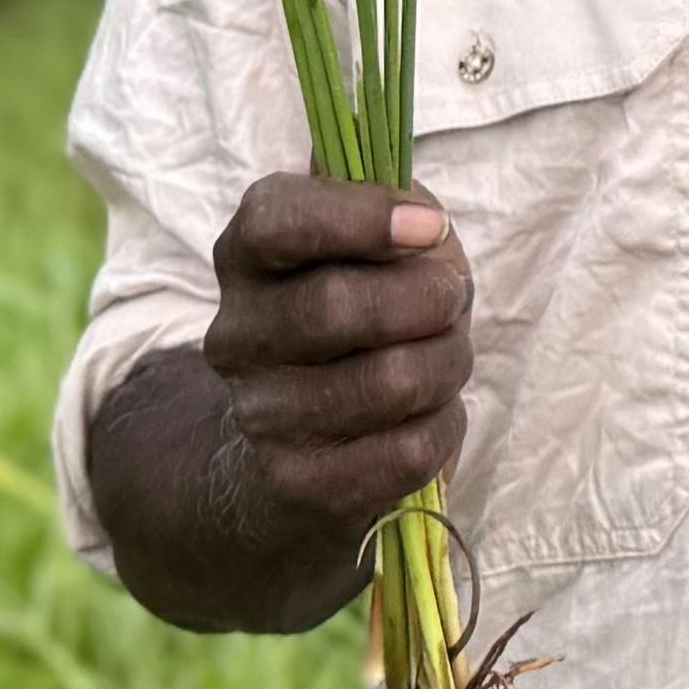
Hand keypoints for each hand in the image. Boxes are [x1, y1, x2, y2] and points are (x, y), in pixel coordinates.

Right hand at [198, 171, 474, 543]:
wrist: (311, 446)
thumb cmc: (361, 317)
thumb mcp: (374, 243)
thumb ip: (393, 205)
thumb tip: (418, 215)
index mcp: (246, 258)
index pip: (274, 222)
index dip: (359, 217)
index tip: (430, 227)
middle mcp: (235, 335)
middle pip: (335, 305)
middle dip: (428, 298)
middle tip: (452, 298)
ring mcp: (260, 415)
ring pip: (390, 381)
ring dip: (448, 362)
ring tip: (447, 357)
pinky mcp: (298, 483)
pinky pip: (408, 450)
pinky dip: (444, 424)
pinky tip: (430, 413)